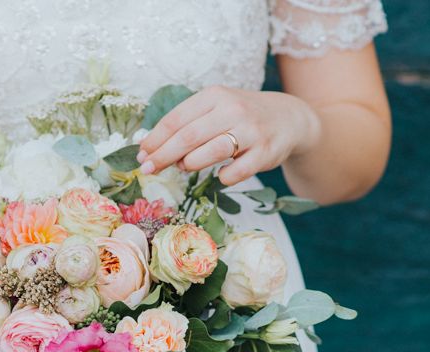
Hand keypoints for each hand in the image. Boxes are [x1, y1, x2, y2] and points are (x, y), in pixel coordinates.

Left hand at [137, 86, 320, 186]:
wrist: (289, 119)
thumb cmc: (241, 117)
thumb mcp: (215, 110)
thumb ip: (188, 125)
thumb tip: (153, 150)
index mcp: (215, 96)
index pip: (176, 119)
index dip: (155, 139)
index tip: (141, 155)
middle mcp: (233, 110)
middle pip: (188, 136)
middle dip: (163, 155)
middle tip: (147, 169)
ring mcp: (250, 131)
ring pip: (210, 152)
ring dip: (190, 164)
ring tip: (184, 166)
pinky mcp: (264, 152)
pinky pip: (235, 173)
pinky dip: (223, 177)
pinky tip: (221, 174)